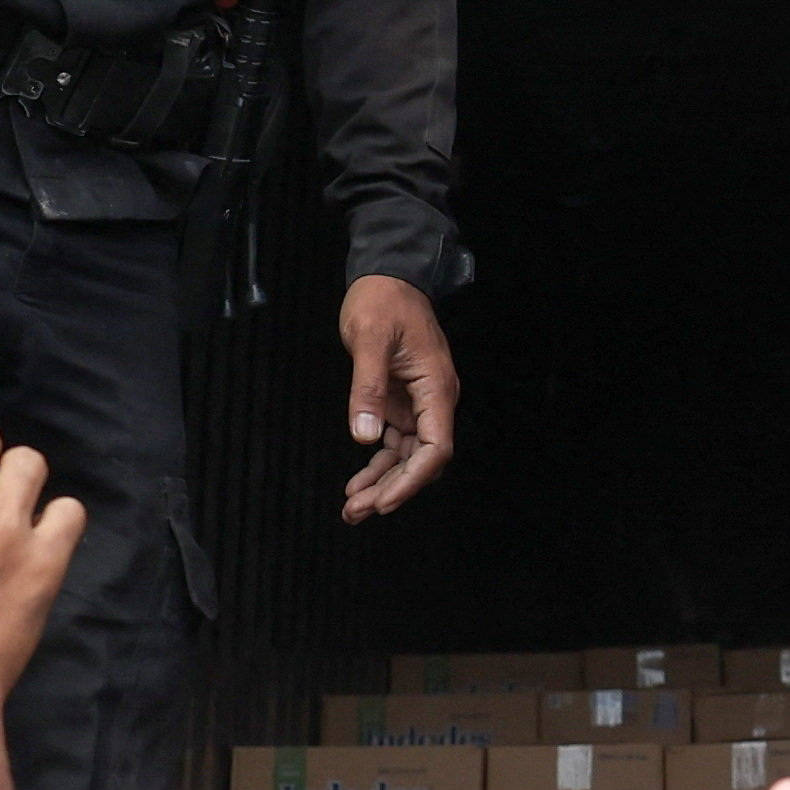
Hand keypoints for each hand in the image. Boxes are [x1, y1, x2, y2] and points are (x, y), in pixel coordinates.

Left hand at [337, 276, 458, 521]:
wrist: (386, 277)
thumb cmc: (383, 302)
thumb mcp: (369, 340)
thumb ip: (368, 388)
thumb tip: (364, 436)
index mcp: (436, 388)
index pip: (435, 447)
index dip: (412, 480)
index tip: (384, 500)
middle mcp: (433, 401)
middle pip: (421, 460)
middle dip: (392, 489)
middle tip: (358, 512)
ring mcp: (418, 404)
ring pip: (407, 456)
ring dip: (383, 483)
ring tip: (353, 507)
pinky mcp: (401, 403)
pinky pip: (394, 443)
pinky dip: (377, 464)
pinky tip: (358, 483)